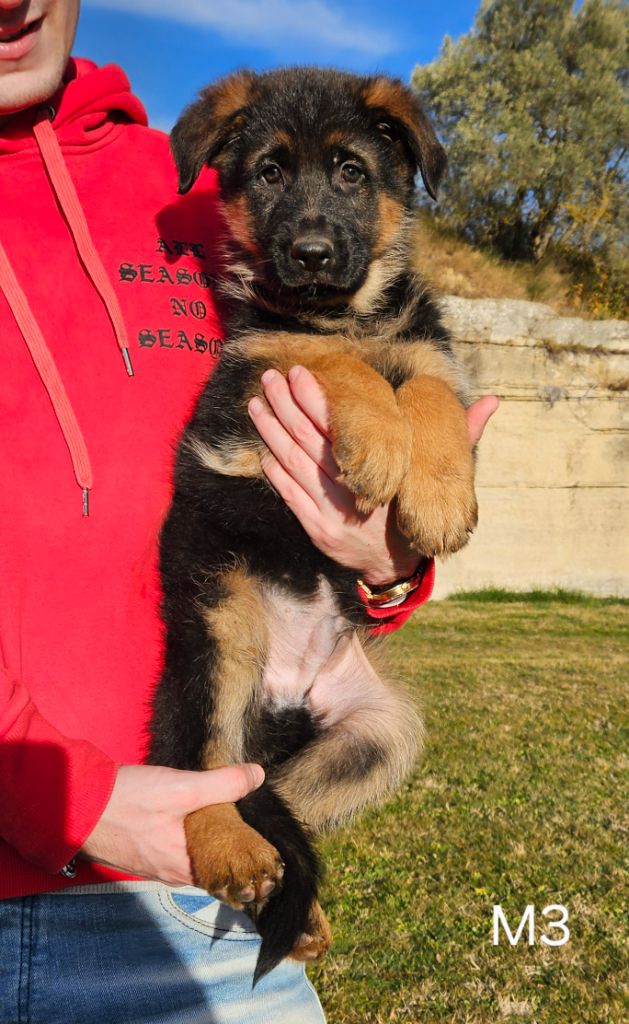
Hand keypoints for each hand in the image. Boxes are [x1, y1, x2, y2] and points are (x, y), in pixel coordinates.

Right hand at [80, 762, 263, 885]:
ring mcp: (156, 863)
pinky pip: (176, 845)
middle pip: (214, 860)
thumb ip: (223, 784)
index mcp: (186, 869)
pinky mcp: (143, 850)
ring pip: (194, 851)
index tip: (264, 828)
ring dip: (208, 832)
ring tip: (225, 806)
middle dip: (230, 838)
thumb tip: (258, 776)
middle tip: (248, 811)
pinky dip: (188, 830)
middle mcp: (173, 874)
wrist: (77, 803)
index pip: (231, 870)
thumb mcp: (182, 788)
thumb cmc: (128, 802)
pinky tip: (192, 809)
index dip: (249, 851)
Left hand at [248, 366, 497, 585]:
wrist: (400, 567)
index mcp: (383, 477)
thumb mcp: (439, 477)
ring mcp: (330, 516)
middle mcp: (352, 496)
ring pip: (294, 468)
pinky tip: (263, 451)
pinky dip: (276, 473)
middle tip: (271, 378)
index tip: (301, 374)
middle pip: (311, 445)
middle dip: (287, 408)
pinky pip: (290, 498)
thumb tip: (492, 402)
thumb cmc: (417, 510)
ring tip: (257, 404)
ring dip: (273, 434)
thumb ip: (463, 438)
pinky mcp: (317, 531)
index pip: (342, 432)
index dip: (317, 402)